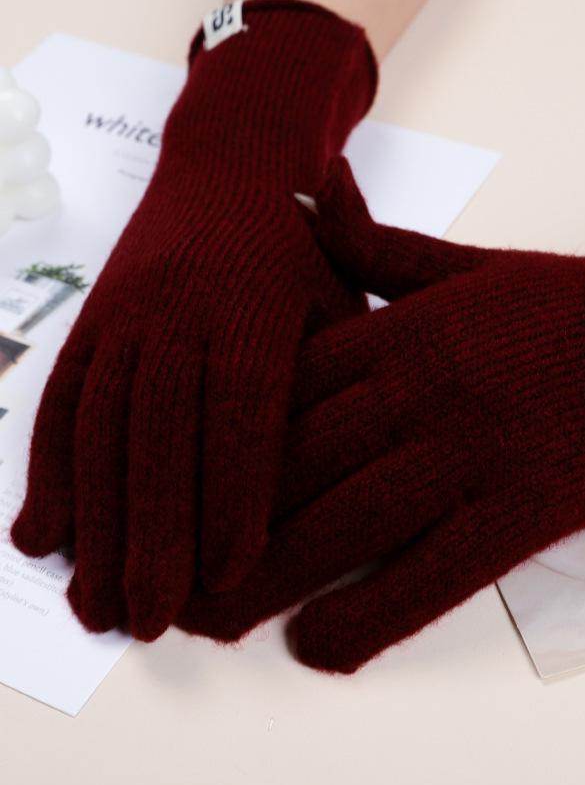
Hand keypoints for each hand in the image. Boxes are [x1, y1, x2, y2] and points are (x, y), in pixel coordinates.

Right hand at [10, 0, 375, 640]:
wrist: (234, 162)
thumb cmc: (305, 251)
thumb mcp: (343, 298)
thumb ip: (339, 375)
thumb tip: (341, 477)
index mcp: (260, 312)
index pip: (244, 416)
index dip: (234, 498)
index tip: (231, 575)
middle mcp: (184, 314)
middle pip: (161, 436)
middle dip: (153, 535)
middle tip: (151, 621)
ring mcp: (127, 316)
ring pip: (101, 429)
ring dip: (94, 523)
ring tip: (94, 604)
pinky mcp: (90, 320)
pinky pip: (59, 401)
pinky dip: (47, 472)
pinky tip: (40, 536)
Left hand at [177, 119, 584, 669]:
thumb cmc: (580, 299)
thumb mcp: (473, 265)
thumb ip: (384, 255)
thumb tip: (315, 213)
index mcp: (406, 328)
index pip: (284, 392)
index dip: (222, 449)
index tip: (183, 491)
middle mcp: (425, 389)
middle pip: (294, 467)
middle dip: (222, 530)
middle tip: (175, 578)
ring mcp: (475, 451)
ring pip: (344, 525)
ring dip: (269, 585)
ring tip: (217, 623)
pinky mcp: (528, 509)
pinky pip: (430, 577)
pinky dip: (367, 620)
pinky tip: (323, 649)